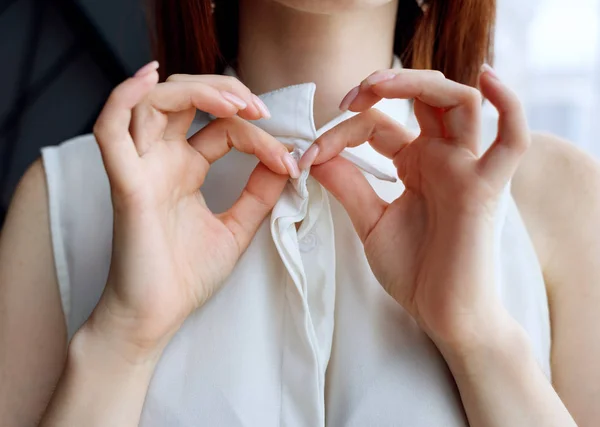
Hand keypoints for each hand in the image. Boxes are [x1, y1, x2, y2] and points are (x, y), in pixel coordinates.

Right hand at [86, 62, 297, 359]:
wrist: (156, 317)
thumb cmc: (186, 276)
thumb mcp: (236, 228)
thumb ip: (259, 194)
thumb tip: (289, 162)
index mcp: (184, 168)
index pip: (222, 130)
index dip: (259, 136)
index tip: (291, 162)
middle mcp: (160, 161)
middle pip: (183, 98)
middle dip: (224, 91)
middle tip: (260, 108)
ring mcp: (140, 169)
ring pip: (152, 102)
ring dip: (194, 90)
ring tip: (234, 101)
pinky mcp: (126, 185)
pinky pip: (110, 130)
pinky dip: (123, 97)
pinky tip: (149, 78)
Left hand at [305, 66, 528, 352]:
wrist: (441, 314)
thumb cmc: (414, 271)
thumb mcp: (371, 222)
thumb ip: (348, 186)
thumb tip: (313, 154)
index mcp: (416, 164)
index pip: (378, 125)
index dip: (340, 132)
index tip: (308, 156)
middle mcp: (443, 158)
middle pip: (424, 97)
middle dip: (385, 85)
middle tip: (347, 99)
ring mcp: (467, 170)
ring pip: (460, 103)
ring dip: (420, 83)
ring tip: (377, 85)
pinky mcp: (486, 190)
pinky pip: (513, 141)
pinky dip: (509, 106)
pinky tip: (487, 78)